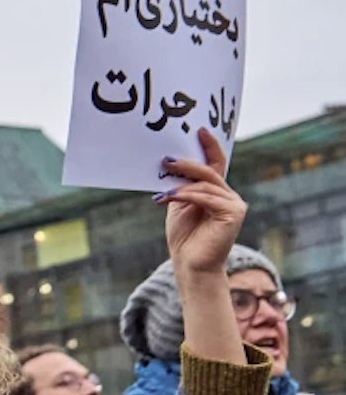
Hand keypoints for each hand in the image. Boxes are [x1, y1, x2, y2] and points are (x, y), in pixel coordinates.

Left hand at [161, 128, 243, 277]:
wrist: (191, 265)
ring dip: (180, 185)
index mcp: (216, 192)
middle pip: (209, 171)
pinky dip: (186, 196)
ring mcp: (234, 204)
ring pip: (206, 184)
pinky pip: (207, 197)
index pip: (216, 164)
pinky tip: (167, 198)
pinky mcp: (233, 213)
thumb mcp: (178, 206)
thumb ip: (180, 187)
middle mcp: (229, 196)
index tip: (200, 129)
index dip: (210, 146)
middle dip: (186, 164)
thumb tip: (170, 165)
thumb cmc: (184, 238)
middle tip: (165, 159)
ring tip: (160, 190)